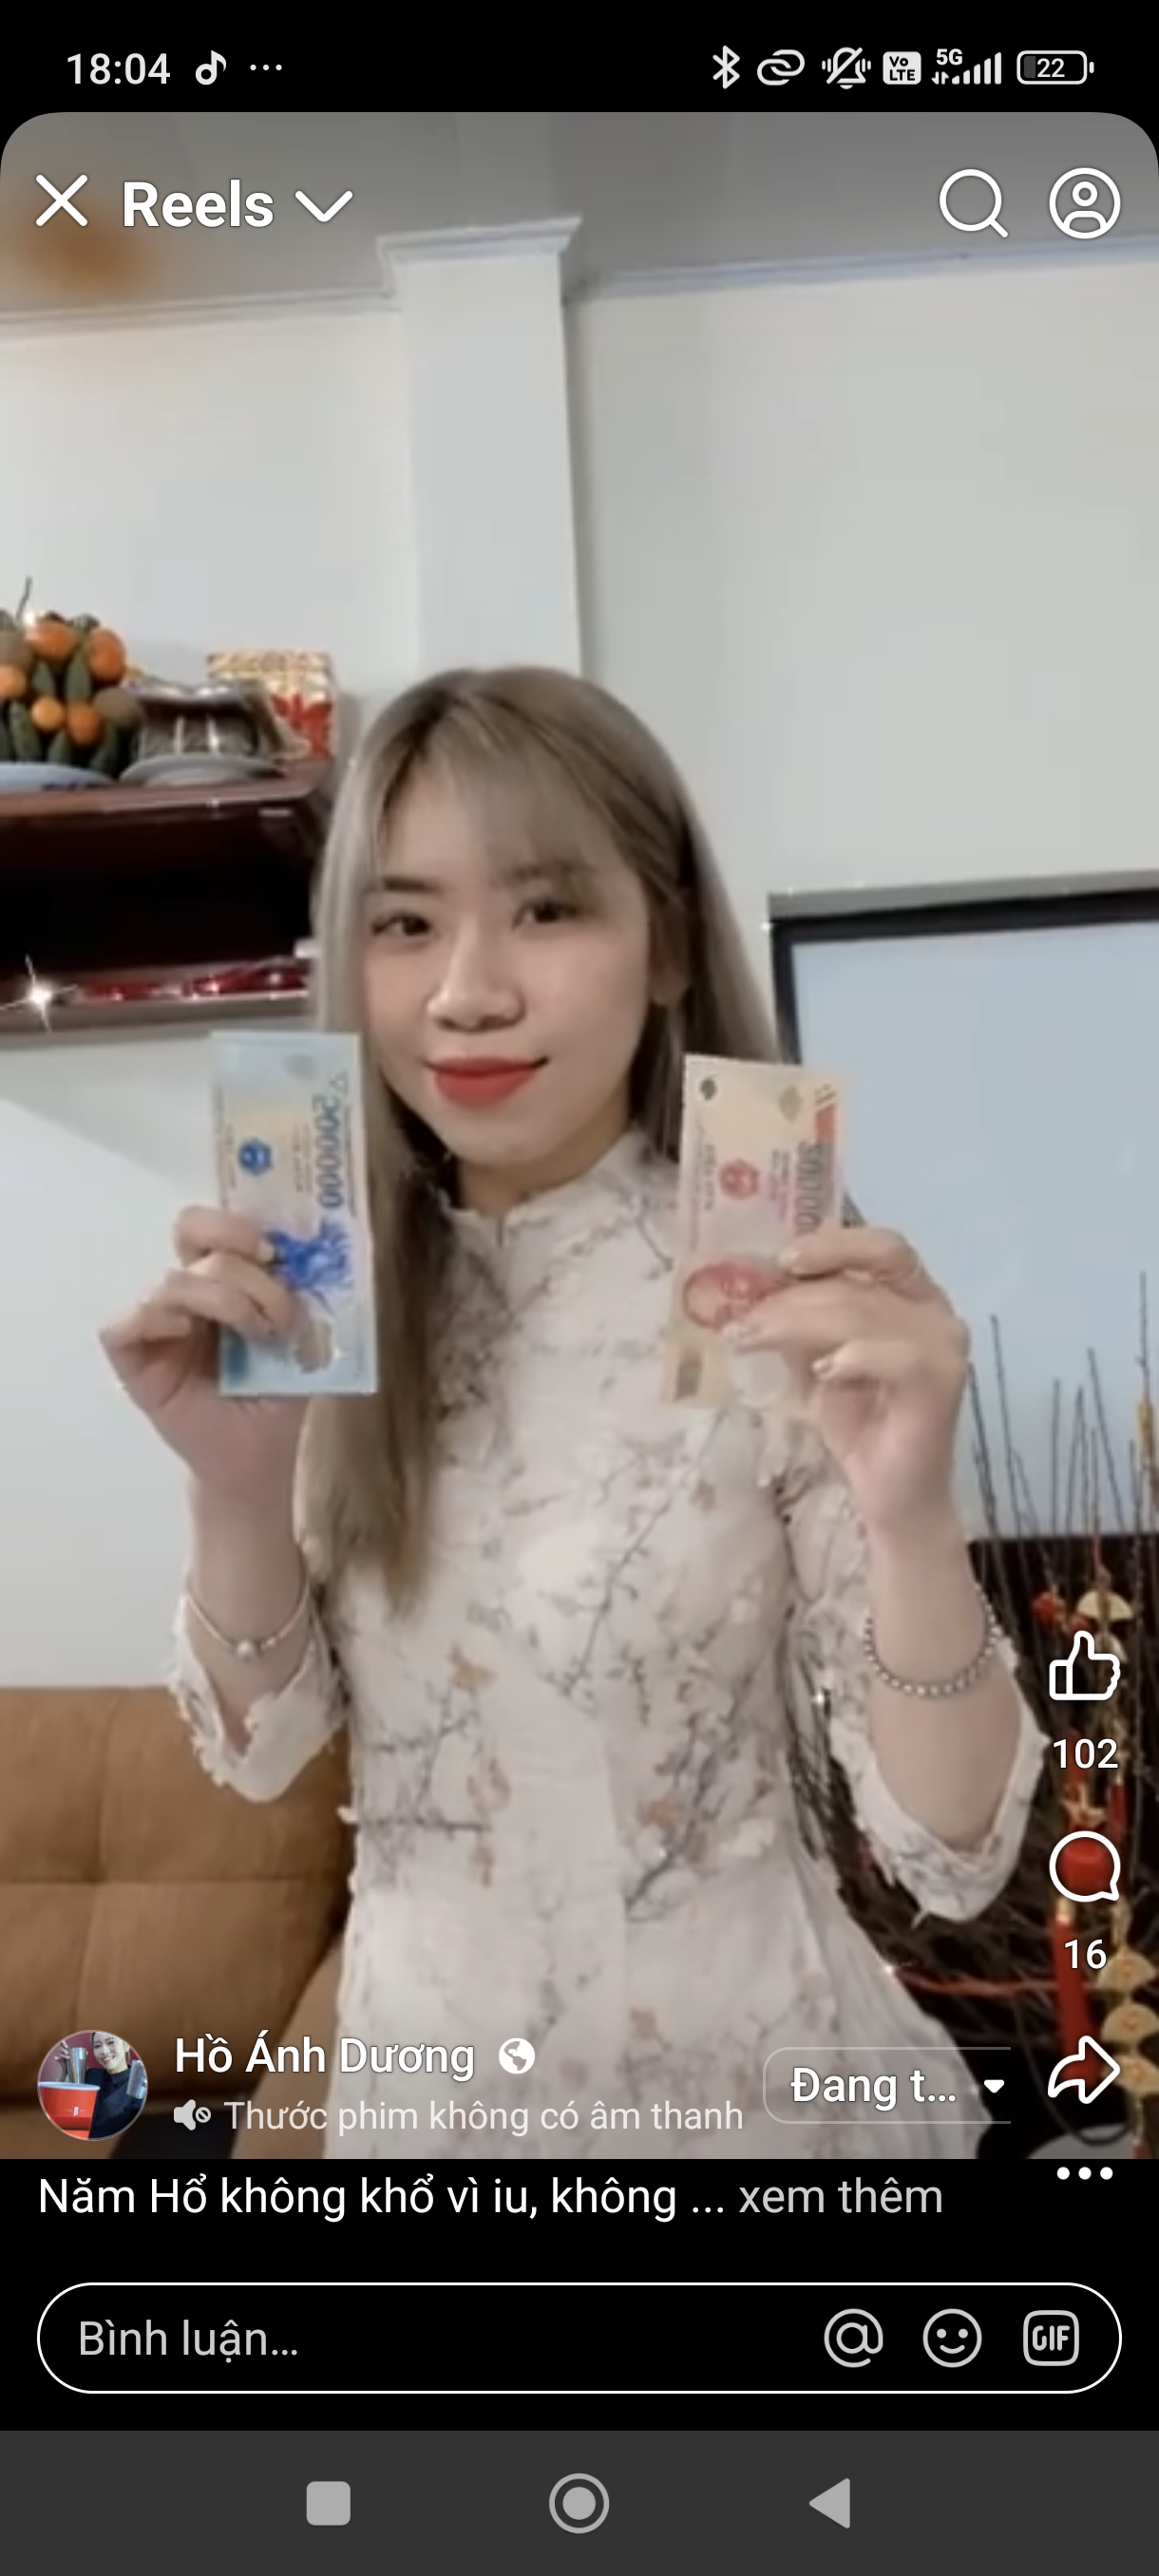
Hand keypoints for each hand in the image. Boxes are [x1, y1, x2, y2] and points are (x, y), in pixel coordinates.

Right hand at [99, 1207, 309, 1511]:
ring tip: (259, 1335)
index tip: (276, 1251)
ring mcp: (157, 1324)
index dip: (236, 1223)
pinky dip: (158, 1321)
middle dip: (241, 1262)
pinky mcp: (133, 1360)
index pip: (210, 1225)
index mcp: (222, 1278)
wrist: (259, 1457)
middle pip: (189, 1234)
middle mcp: (187, 1292)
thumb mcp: (302, 1338)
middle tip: (275, 1301)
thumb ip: (302, 1295)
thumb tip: (316, 1255)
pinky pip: (124, 1325)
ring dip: (225, 1300)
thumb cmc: (277, 1396)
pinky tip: (188, 1337)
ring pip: (172, 1282)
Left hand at [730, 1223, 969, 1534]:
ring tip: (755, 1339)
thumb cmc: (856, 1422)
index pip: (879, 1246)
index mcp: (910, 1293)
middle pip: (865, 1277)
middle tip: (745, 1316)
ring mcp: (944, 1344)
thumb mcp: (813, 1358)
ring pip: (869, 1312)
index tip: (781, 1260)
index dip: (832, 1243)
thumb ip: (795, 1320)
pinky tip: (823, 1371)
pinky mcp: (944, 1381)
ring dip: (802, 1322)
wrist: (889, 1493)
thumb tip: (744, 1291)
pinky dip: (855, 1356)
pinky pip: (898, 1354)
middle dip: (796, 1294)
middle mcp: (934, 1309)